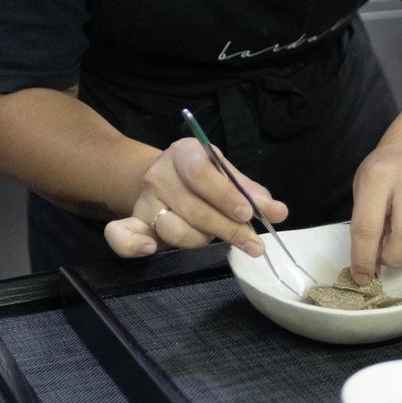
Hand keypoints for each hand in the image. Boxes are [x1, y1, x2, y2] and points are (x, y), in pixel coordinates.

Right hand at [104, 138, 288, 258]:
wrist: (164, 177)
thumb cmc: (203, 176)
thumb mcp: (227, 174)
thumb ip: (252, 193)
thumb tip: (279, 212)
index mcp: (185, 152)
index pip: (200, 172)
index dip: (224, 195)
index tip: (247, 214)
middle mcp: (159, 174)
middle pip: (193, 208)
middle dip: (227, 229)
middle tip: (253, 244)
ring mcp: (144, 201)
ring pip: (174, 229)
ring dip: (202, 240)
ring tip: (216, 240)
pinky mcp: (134, 224)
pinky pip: (122, 237)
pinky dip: (131, 245)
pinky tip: (149, 250)